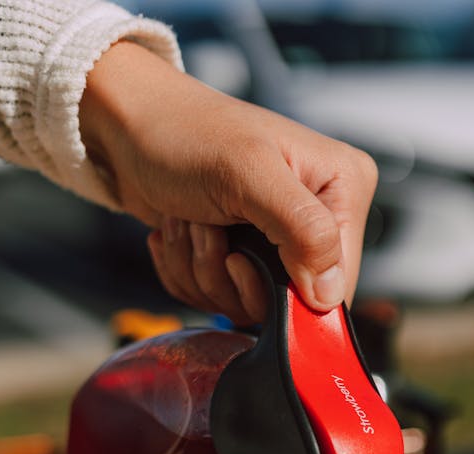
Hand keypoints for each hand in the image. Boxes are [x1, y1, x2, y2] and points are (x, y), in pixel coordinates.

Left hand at [79, 41, 377, 323]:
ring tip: (191, 221)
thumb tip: (330, 294)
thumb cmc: (184, 133)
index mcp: (343, 189)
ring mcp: (281, 241)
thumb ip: (304, 230)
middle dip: (232, 278)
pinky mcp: (247, 257)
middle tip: (207, 229)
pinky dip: (190, 275)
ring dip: (203, 272)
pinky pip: (222, 300)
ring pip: (250, 305)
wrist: (129, 128)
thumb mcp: (249, 175)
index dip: (287, 292)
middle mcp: (320, 218)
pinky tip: (182, 232)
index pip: (339, 282)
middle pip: (291, 302)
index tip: (239, 260)